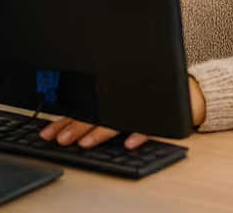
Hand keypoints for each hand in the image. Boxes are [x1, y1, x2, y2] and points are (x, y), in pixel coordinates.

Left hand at [36, 77, 205, 149]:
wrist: (186, 90)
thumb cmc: (146, 92)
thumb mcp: (119, 96)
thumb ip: (98, 105)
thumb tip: (68, 122)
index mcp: (109, 98)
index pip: (81, 111)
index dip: (62, 121)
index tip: (46, 132)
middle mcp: (121, 102)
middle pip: (94, 115)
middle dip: (74, 127)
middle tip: (59, 139)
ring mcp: (139, 109)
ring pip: (115, 121)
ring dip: (98, 132)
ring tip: (84, 143)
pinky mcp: (159, 115)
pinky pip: (148, 126)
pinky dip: (139, 133)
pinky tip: (130, 143)